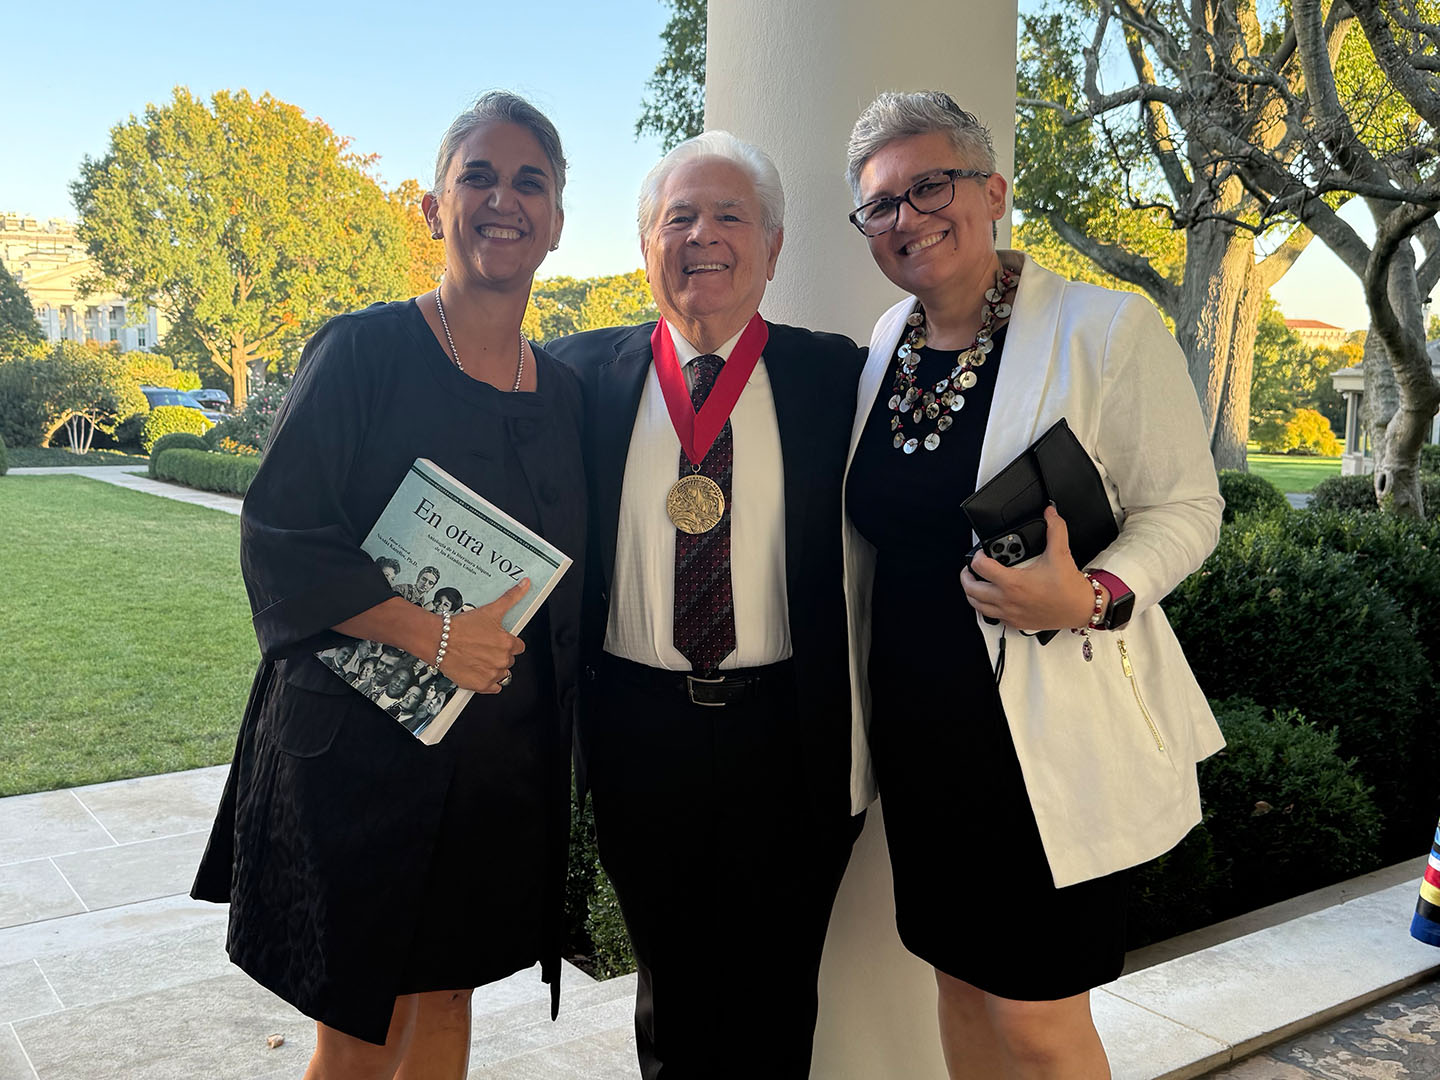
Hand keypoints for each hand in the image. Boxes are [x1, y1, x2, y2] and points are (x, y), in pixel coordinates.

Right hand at [439, 579, 529, 692]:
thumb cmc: (461, 626)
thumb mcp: (490, 610)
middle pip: (510, 660)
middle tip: (484, 648)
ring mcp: (492, 674)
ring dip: (494, 668)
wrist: (438, 640)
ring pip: (502, 674)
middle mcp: (502, 660)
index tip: (497, 641)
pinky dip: (488, 681)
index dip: (507, 643)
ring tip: (479, 658)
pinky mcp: (481, 685)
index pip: (518, 646)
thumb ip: (512, 597)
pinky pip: (494, 688)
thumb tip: (526, 584)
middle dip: (499, 655)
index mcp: (507, 643)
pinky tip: (479, 670)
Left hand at [960, 507, 1104, 631]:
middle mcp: (1008, 600)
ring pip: (977, 606)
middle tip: (970, 568)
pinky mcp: (1015, 623)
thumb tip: (1050, 513)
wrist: (1080, 609)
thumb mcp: (1060, 554)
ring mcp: (1009, 614)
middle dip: (967, 576)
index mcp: (1013, 583)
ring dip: (972, 594)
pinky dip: (986, 607)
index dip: (977, 556)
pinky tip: (991, 599)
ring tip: (975, 583)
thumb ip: (1054, 529)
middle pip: (972, 590)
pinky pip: (991, 617)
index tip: (981, 553)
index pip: (981, 568)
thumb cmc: (1069, 588)